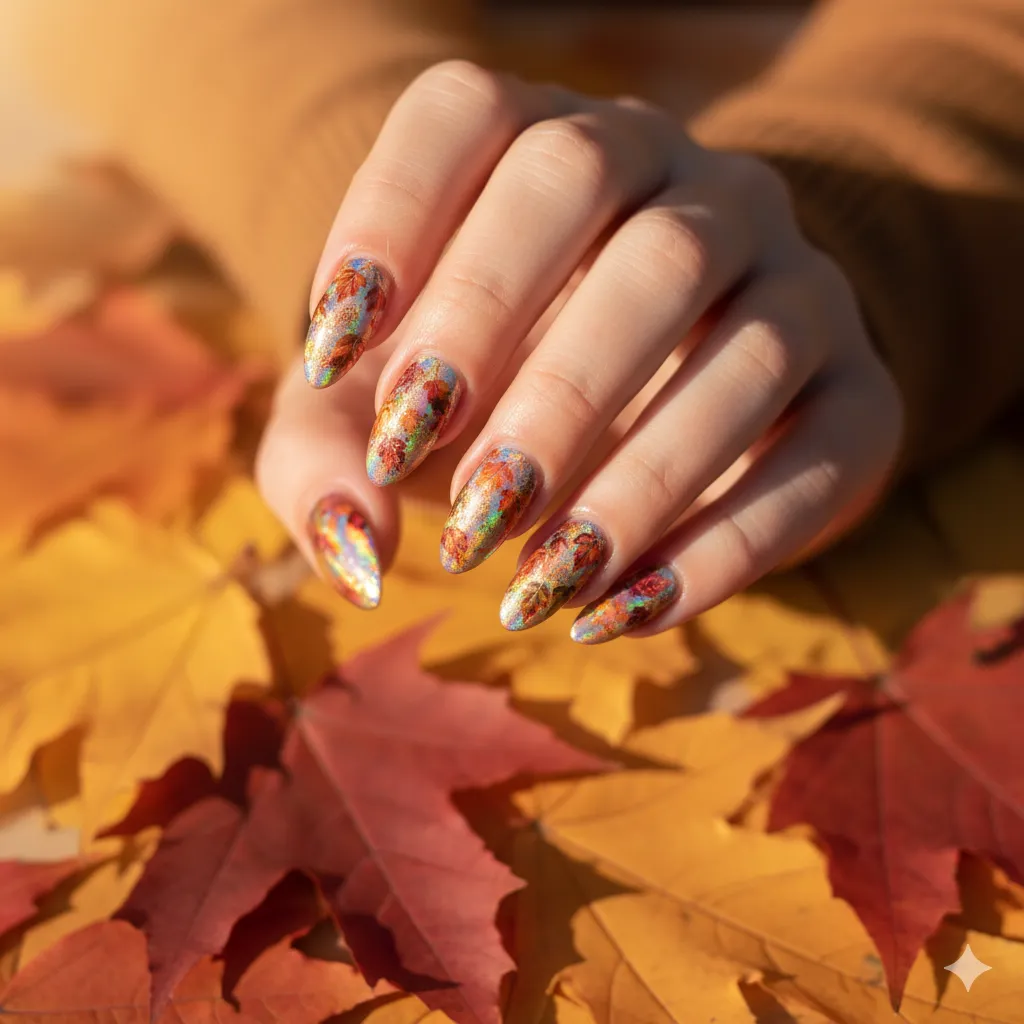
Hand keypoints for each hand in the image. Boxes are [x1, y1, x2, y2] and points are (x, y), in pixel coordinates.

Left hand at [257, 60, 902, 641]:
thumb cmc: (489, 394)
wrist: (662, 408)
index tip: (330, 354)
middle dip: (517, 361)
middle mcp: (684, 183)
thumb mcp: (385, 412)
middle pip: (606, 208)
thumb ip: (330, 460)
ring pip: (735, 339)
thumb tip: (356, 550)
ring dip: (629, 477)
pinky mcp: (860, 389)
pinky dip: (719, 548)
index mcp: (548, 148)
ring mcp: (791, 275)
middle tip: (464, 506)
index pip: (468, 114)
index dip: (388, 219)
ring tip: (534, 583)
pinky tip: (617, 611)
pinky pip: (822, 453)